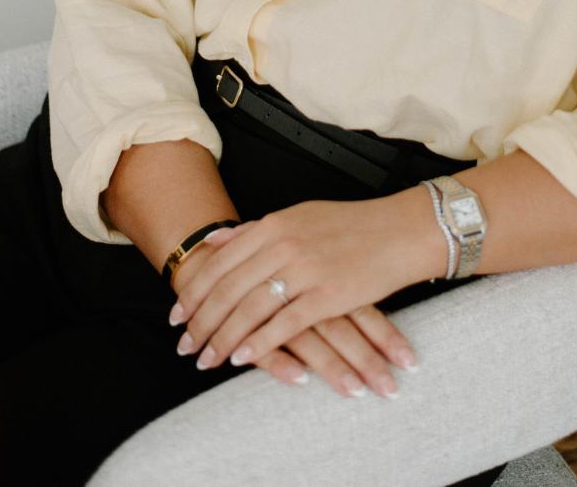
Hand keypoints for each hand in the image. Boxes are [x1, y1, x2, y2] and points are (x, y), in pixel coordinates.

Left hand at [168, 198, 421, 388]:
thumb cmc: (351, 225)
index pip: (220, 262)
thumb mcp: (299, 216)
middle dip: (201, 321)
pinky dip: (257, 343)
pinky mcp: (326, 295)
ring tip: (205, 360)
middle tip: (184, 346)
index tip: (176, 316)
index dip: (195, 291)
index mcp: (275, 224)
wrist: (399, 231)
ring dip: (222, 338)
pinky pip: (282, 324)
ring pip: (249, 309)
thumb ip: (256, 230)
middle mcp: (284, 244)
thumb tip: (217, 238)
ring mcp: (305, 269)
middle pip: (228, 288)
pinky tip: (240, 358)